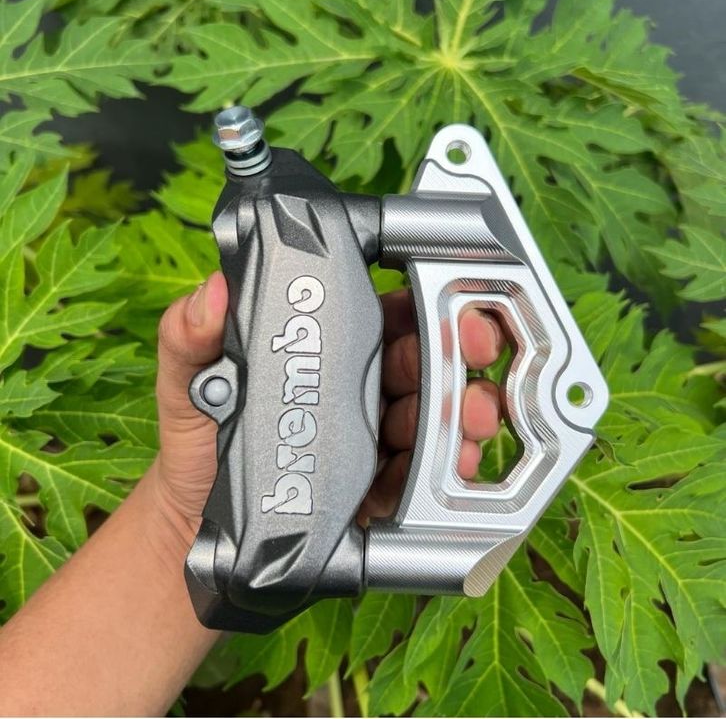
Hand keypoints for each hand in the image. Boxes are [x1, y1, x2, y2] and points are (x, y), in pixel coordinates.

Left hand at [149, 273, 502, 537]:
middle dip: (457, 349)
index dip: (420, 303)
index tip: (445, 294)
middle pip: (421, 362)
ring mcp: (373, 440)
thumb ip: (189, 337)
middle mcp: (357, 393)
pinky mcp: (379, 490)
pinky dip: (448, 467)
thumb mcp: (186, 383)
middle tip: (477, 343)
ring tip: (477, 410)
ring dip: (463, 409)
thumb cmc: (197, 445)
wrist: (198, 526)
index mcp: (324, 355)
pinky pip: (422, 476)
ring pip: (431, 416)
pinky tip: (462, 460)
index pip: (382, 318)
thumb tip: (211, 294)